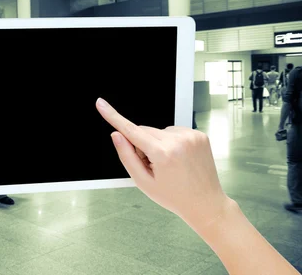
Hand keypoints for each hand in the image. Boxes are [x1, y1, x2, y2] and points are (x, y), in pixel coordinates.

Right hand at [95, 98, 230, 228]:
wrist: (205, 203)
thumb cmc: (174, 196)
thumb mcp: (143, 182)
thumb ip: (127, 156)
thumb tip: (116, 135)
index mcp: (163, 154)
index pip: (131, 130)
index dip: (113, 116)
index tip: (101, 104)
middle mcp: (178, 141)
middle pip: (144, 131)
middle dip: (142, 145)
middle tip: (153, 166)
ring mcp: (191, 136)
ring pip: (159, 131)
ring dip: (158, 143)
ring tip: (169, 164)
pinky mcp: (199, 135)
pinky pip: (174, 131)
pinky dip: (172, 142)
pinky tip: (179, 158)